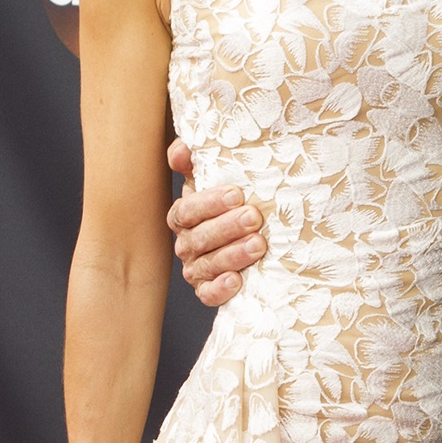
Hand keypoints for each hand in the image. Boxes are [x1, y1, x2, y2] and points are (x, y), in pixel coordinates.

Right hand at [166, 138, 265, 305]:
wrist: (256, 238)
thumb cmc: (235, 204)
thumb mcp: (218, 180)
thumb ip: (199, 162)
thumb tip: (182, 147)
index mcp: (185, 215)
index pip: (188, 209)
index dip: (209, 202)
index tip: (236, 194)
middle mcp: (187, 243)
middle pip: (199, 237)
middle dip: (227, 227)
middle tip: (255, 217)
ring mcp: (197, 269)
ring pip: (207, 264)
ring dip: (232, 254)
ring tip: (259, 245)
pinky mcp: (208, 291)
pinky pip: (208, 294)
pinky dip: (220, 289)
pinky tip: (236, 281)